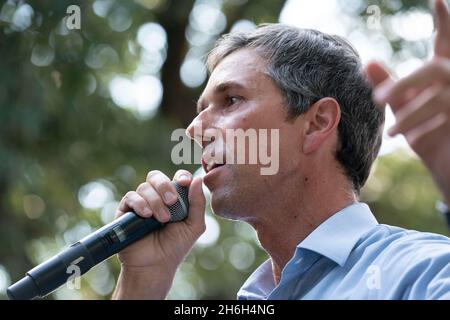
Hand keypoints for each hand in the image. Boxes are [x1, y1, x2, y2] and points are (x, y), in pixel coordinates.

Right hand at [115, 170, 205, 269]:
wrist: (155, 266)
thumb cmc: (176, 247)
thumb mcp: (194, 226)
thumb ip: (198, 203)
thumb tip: (198, 178)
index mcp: (174, 199)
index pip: (176, 178)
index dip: (181, 175)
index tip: (184, 181)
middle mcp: (157, 198)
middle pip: (157, 177)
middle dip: (165, 185)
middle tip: (172, 201)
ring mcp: (141, 203)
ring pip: (145, 187)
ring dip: (155, 201)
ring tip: (161, 219)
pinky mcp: (126, 211)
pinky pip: (130, 197)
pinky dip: (140, 203)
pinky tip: (146, 215)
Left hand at [365, 0, 449, 203]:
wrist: (446, 164)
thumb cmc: (423, 130)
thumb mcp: (402, 106)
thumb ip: (387, 84)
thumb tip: (367, 61)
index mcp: (444, 72)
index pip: (446, 40)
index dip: (444, 20)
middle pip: (433, 70)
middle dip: (404, 84)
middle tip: (378, 100)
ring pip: (436, 98)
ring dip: (409, 114)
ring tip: (390, 130)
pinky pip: (443, 122)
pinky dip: (420, 130)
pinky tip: (405, 138)